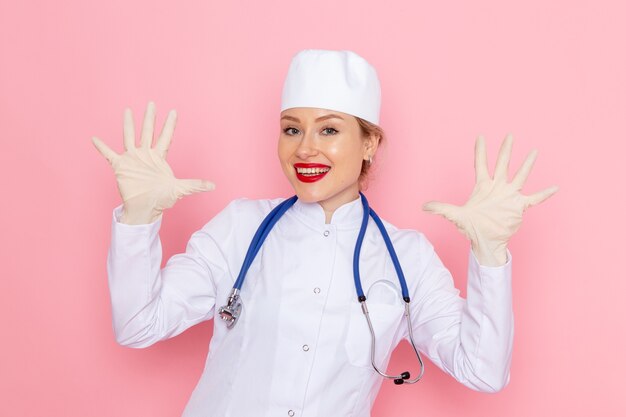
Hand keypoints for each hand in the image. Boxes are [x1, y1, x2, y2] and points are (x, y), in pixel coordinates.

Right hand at [91, 101, 214, 223]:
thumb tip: (214, 186)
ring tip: (127, 110)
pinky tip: (95, 138)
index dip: (170, 124)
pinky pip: (109, 154)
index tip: (173, 111)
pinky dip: (102, 146)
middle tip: (152, 103)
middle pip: (148, 131)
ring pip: (129, 136)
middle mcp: (146, 155)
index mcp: (159, 157)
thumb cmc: (161, 200)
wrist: (145, 209)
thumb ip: (195, 185)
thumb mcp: (180, 189)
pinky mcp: (121, 166)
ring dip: (128, 124)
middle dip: (150, 118)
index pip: (165, 137)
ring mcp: (133, 159)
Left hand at [422, 134, 557, 265]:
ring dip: (527, 164)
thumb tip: (423, 206)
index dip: (480, 151)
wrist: (486, 242)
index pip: (481, 164)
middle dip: (506, 150)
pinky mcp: (519, 206)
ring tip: (534, 151)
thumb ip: (441, 208)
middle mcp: (498, 187)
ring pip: (520, 176)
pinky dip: (544, 193)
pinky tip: (555, 187)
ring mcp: (509, 196)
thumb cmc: (471, 228)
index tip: (480, 136)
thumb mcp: (455, 216)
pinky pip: (534, 198)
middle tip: (510, 135)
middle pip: (502, 164)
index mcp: (483, 186)